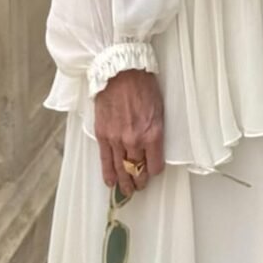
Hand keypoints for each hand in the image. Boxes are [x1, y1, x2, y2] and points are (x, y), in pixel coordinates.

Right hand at [94, 69, 164, 195]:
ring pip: (120, 169)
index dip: (154, 170)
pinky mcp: (103, 135)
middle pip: (137, 170)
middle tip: (139, 185)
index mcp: (152, 133)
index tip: (153, 171)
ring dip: (124, 182)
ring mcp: (117, 139)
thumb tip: (153, 147)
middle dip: (138, 180)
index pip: (155, 165)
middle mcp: (135, 140)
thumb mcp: (159, 108)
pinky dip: (108, 173)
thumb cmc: (143, 85)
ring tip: (126, 189)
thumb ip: (155, 131)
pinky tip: (111, 182)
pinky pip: (105, 160)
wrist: (121, 72)